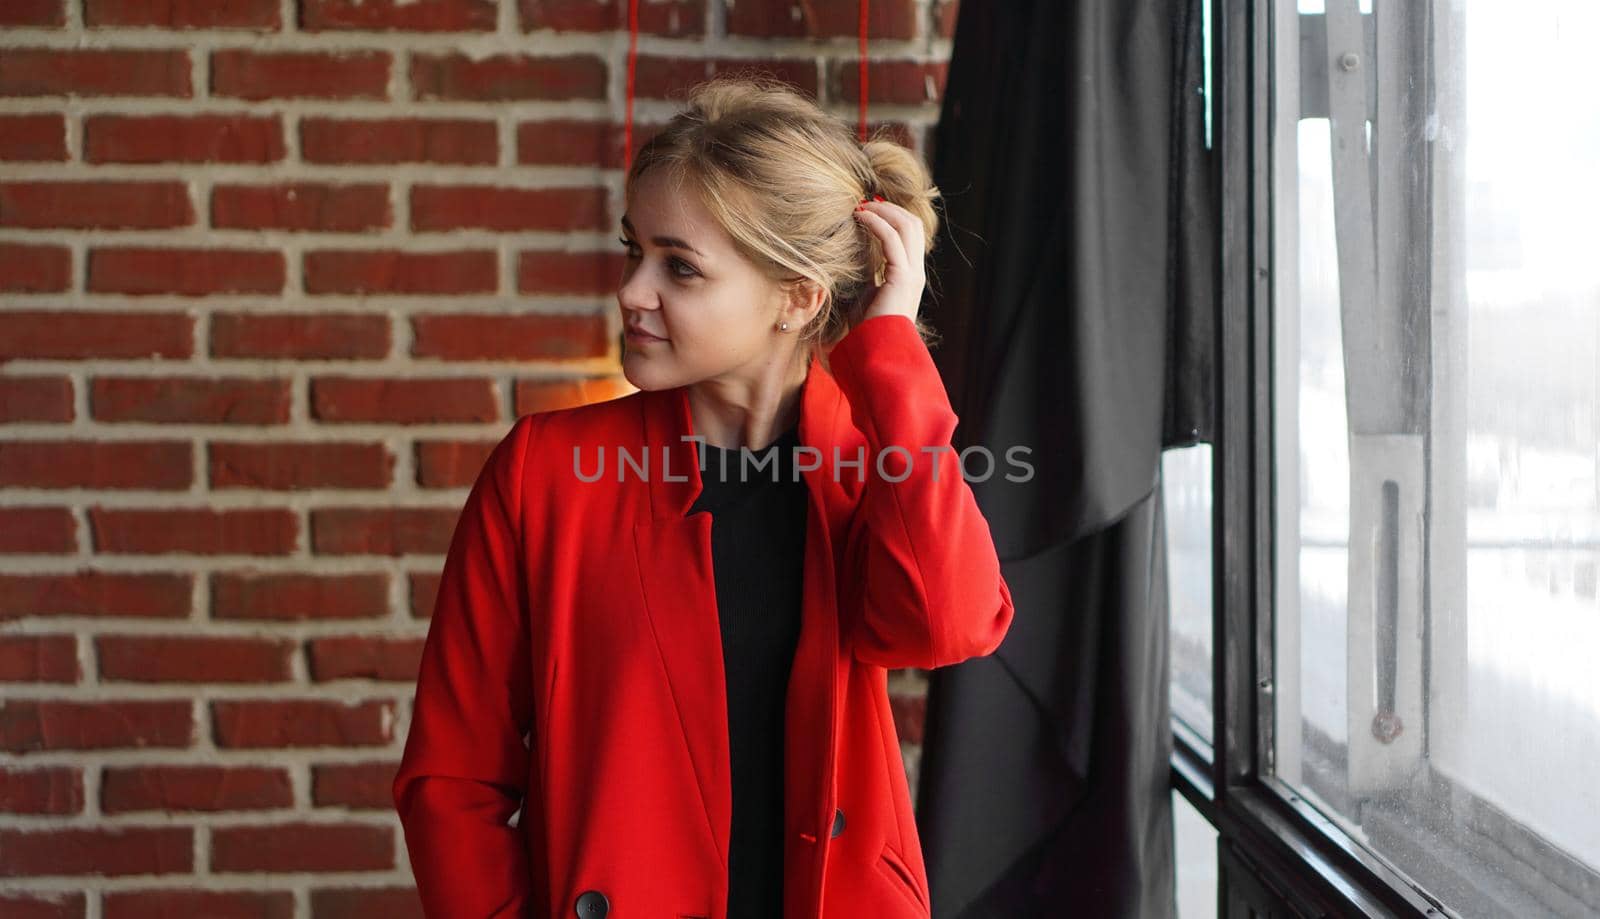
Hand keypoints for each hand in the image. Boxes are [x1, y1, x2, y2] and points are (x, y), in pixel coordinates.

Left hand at [852, 197, 925, 324]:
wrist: (876, 352)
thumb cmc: (867, 331)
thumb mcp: (865, 296)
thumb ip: (865, 277)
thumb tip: (850, 260)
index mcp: (909, 275)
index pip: (908, 235)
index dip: (892, 217)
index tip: (867, 209)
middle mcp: (915, 271)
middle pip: (912, 224)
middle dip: (890, 208)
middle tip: (864, 202)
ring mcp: (912, 273)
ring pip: (906, 226)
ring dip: (883, 211)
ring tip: (861, 206)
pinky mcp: (902, 277)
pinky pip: (892, 239)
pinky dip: (876, 223)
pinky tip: (859, 218)